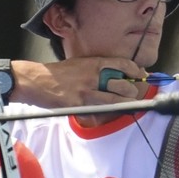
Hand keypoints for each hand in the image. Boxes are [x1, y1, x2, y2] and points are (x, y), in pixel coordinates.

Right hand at [19, 57, 148, 107]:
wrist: (36, 80)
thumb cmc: (58, 73)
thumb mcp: (79, 64)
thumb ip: (97, 69)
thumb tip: (114, 75)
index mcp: (94, 63)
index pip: (123, 64)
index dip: (136, 71)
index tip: (142, 76)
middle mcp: (93, 76)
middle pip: (123, 85)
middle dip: (132, 92)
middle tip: (133, 94)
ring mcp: (87, 91)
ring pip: (115, 100)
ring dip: (124, 104)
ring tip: (129, 105)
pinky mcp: (79, 104)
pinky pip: (98, 111)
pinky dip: (103, 113)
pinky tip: (104, 113)